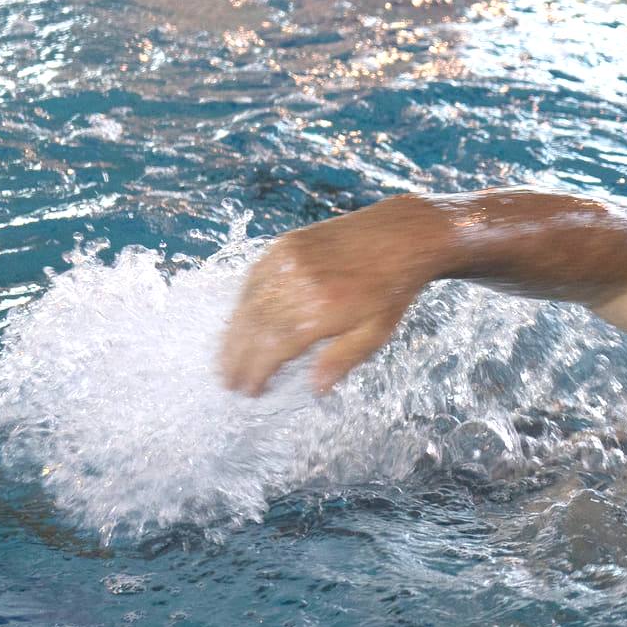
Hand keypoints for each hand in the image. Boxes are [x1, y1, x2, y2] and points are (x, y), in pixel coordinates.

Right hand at [217, 196, 449, 395]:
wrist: (400, 236)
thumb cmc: (392, 289)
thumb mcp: (375, 333)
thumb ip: (341, 360)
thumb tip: (313, 389)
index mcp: (320, 311)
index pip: (273, 348)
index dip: (256, 371)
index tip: (248, 390)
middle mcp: (296, 285)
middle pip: (254, 329)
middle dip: (237, 358)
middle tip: (228, 381)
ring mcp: (285, 261)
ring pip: (247, 305)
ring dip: (233, 335)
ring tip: (226, 359)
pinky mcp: (283, 246)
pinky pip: (252, 279)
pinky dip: (242, 305)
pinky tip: (240, 323)